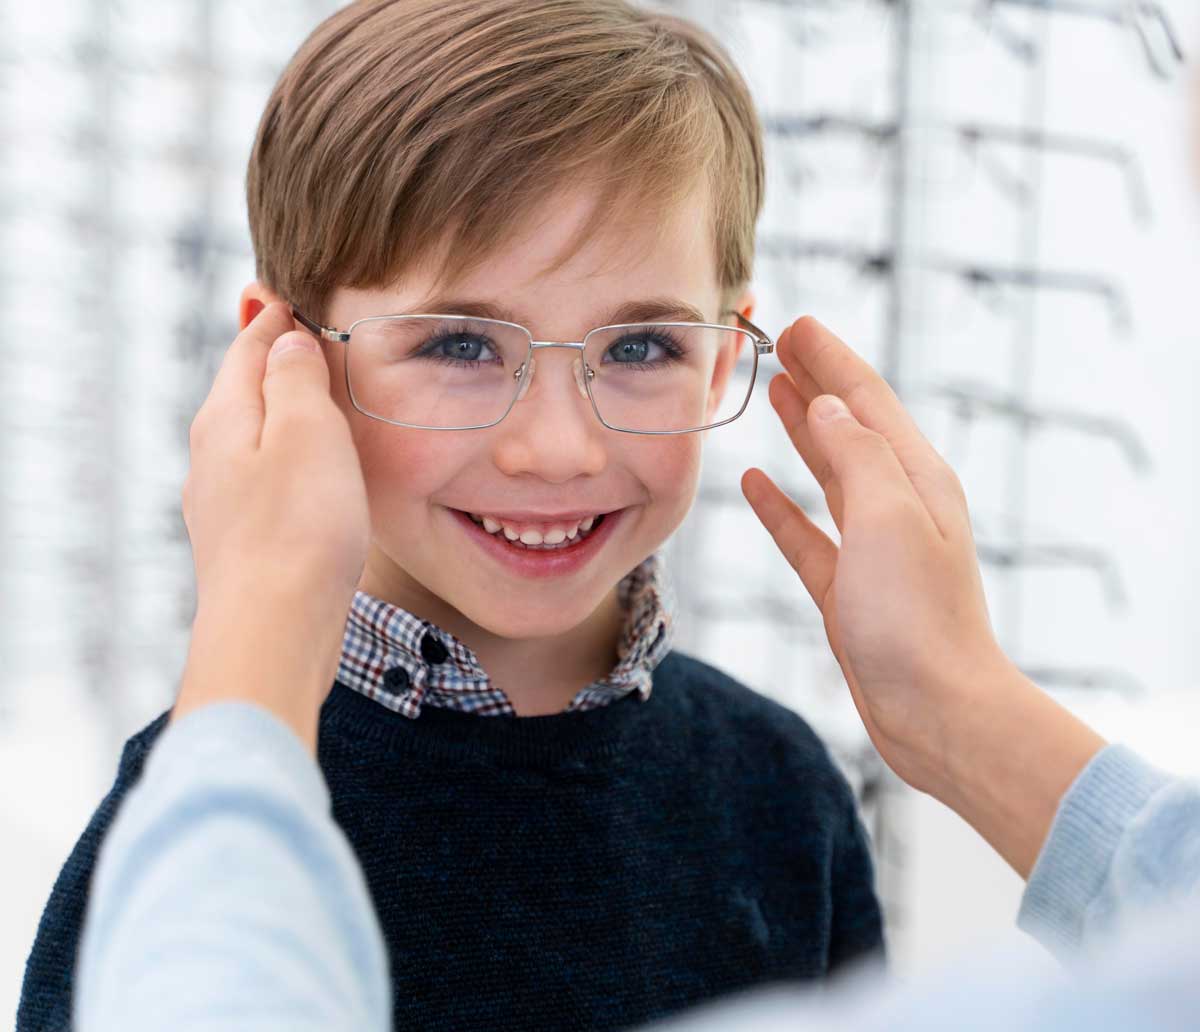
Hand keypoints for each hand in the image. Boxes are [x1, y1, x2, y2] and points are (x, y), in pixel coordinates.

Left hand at [174, 302, 369, 748]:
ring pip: (254, 437)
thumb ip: (294, 378)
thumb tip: (283, 338)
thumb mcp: (306, 432)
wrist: (275, 630)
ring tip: (317, 397)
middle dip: (276, 360)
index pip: (247, 346)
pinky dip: (289, 459)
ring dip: (285, 413)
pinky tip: (310, 473)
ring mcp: (223, 502)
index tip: (296, 292)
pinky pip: (266, 479)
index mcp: (224, 418)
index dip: (275, 317)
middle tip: (309, 333)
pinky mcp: (244, 540)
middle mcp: (212, 456)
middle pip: (244, 390)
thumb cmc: (299, 530)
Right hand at [741, 317, 1103, 874]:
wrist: (935, 712)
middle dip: (818, 383)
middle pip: (850, 428)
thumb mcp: (890, 519)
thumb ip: (858, 456)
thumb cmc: (918, 619)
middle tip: (780, 345)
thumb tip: (829, 409)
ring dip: (803, 432)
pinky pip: (807, 532)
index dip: (833, 359)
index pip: (868, 401)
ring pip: (829, 473)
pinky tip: (755, 485)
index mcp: (916, 480)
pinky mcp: (847, 588)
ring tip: (775, 394)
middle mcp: (897, 506)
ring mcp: (871, 548)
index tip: (796, 325)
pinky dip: (781, 505)